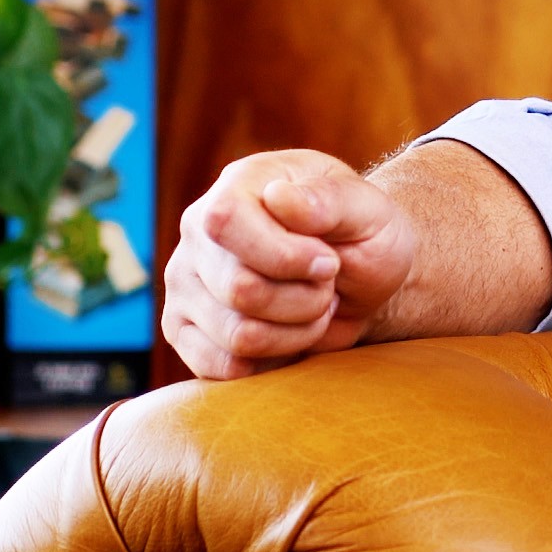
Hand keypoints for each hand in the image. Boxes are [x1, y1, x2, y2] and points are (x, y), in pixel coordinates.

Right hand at [162, 149, 417, 379]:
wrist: (357, 277)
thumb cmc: (362, 234)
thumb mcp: (368, 208)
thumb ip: (329, 199)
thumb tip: (278, 199)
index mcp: (237, 185)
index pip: (227, 221)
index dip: (284, 256)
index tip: (329, 263)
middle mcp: (197, 232)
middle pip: (240, 290)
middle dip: (305, 299)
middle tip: (327, 286)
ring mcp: (184, 282)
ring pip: (238, 335)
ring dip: (296, 332)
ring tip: (312, 308)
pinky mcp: (183, 329)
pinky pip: (220, 366)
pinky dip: (271, 361)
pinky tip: (288, 335)